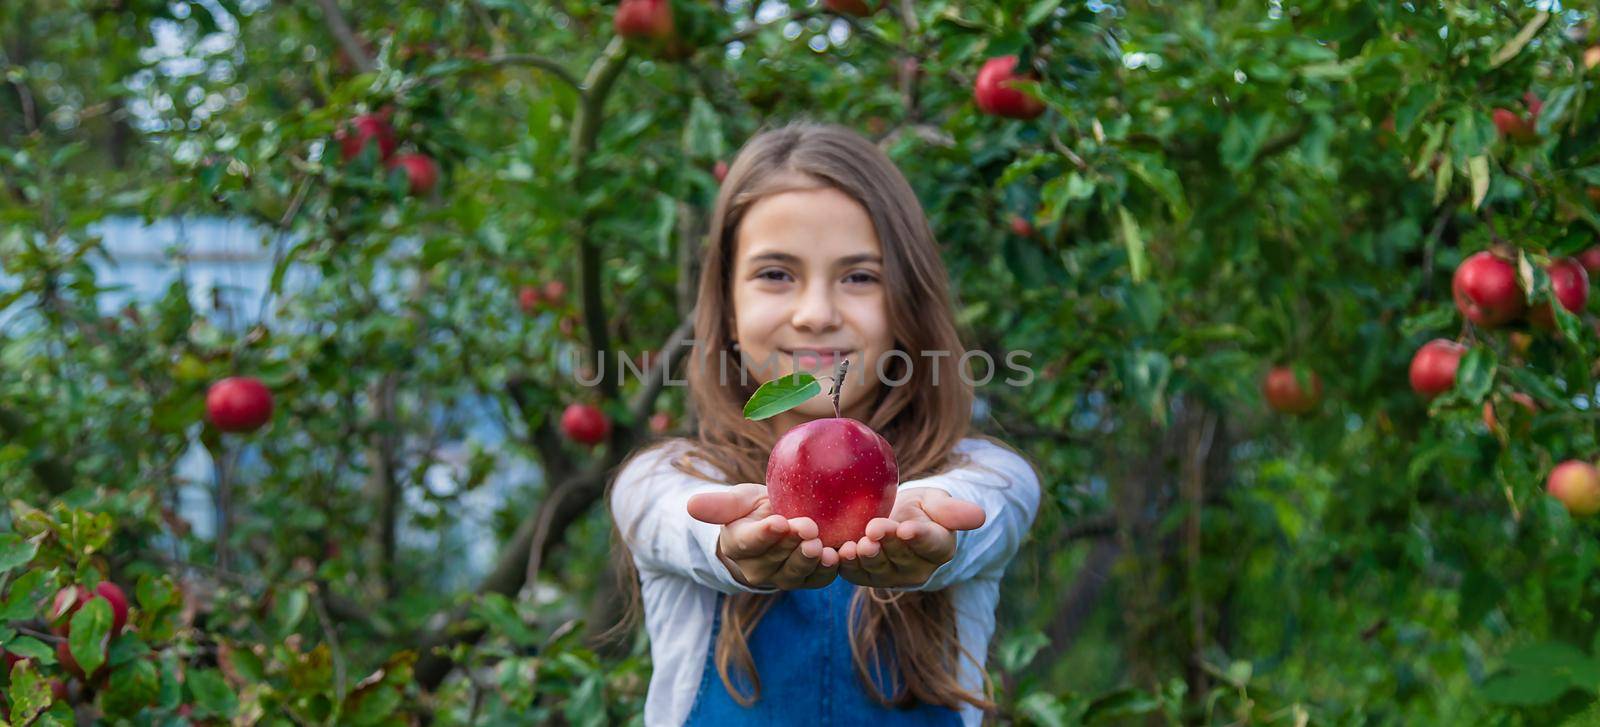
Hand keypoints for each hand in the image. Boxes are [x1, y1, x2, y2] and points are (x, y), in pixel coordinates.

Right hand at [687, 483, 838, 589]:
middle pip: (774, 559)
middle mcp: (756, 568)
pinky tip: (837, 557)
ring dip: (809, 560)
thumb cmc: (753, 510)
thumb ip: (718, 505)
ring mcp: (782, 577)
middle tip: (809, 528)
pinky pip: (816, 580)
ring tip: (820, 545)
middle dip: (792, 544)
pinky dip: (827, 571)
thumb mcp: (737, 501)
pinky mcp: (806, 581)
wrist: (775, 525)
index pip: (749, 542)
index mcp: (737, 545)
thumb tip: (690, 505)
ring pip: (794, 572)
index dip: (764, 534)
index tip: (779, 522)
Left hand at [837, 488, 984, 588]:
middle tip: (874, 530)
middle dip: (887, 544)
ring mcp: (891, 576)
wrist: (895, 520)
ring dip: (866, 558)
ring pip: (878, 568)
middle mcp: (917, 568)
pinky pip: (856, 574)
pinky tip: (839, 554)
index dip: (918, 537)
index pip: (930, 543)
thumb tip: (980, 517)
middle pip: (901, 557)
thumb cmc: (920, 508)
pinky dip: (846, 566)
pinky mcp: (866, 577)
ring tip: (857, 545)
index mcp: (939, 547)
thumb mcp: (937, 502)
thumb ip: (953, 511)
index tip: (907, 529)